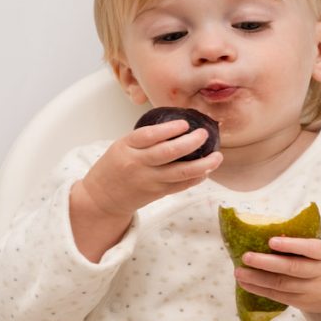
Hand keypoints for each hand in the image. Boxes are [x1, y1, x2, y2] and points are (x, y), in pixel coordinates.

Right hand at [80, 119, 222, 216]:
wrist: (103, 197)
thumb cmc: (115, 166)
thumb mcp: (122, 146)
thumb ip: (146, 138)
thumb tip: (180, 126)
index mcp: (126, 147)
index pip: (149, 135)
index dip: (169, 129)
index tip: (185, 123)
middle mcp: (138, 164)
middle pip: (168, 153)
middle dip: (191, 143)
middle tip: (204, 134)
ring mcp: (149, 180)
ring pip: (180, 173)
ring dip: (202, 165)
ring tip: (217, 156)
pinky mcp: (157, 193)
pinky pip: (181, 185)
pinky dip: (196, 178)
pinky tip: (207, 170)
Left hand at [235, 237, 320, 320]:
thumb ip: (303, 245)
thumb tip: (267, 235)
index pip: (311, 248)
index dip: (291, 245)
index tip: (271, 240)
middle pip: (293, 269)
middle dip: (266, 263)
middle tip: (246, 256)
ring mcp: (312, 292)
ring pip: (282, 285)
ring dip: (257, 279)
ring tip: (239, 272)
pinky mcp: (303, 304)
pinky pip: (279, 297)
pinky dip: (261, 290)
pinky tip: (247, 284)